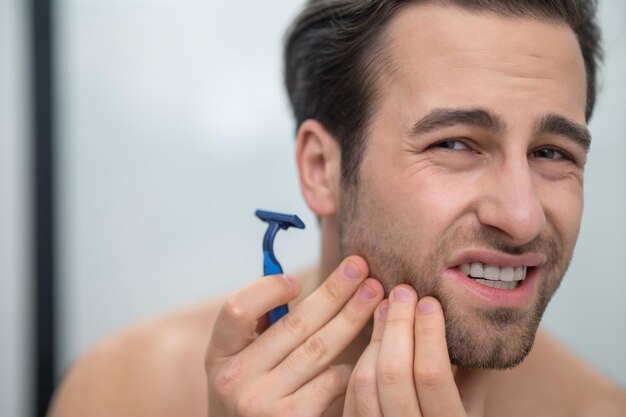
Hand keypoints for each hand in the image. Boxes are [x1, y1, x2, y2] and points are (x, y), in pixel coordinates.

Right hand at [205, 256, 383, 416]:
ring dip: (352, 318)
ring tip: (374, 296)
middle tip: (359, 268)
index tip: (298, 280)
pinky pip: (331, 381)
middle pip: (293, 324)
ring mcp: (261, 403)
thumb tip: (298, 284)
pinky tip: (367, 351)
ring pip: (319, 348)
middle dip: (333, 291)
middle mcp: (235, 379)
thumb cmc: (254, 397)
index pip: (237, 309)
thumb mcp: (242, 364)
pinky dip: (351, 364)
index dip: (269, 289)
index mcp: (220, 355)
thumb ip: (262, 330)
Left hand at [344, 285, 489, 415]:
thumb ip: (473, 374)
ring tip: (385, 306)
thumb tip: (476, 321)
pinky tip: (373, 337)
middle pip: (392, 374)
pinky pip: (351, 394)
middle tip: (402, 291)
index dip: (428, 333)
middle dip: (396, 325)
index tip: (429, 301)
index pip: (431, 375)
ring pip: (365, 381)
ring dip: (374, 338)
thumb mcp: (472, 410)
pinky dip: (361, 360)